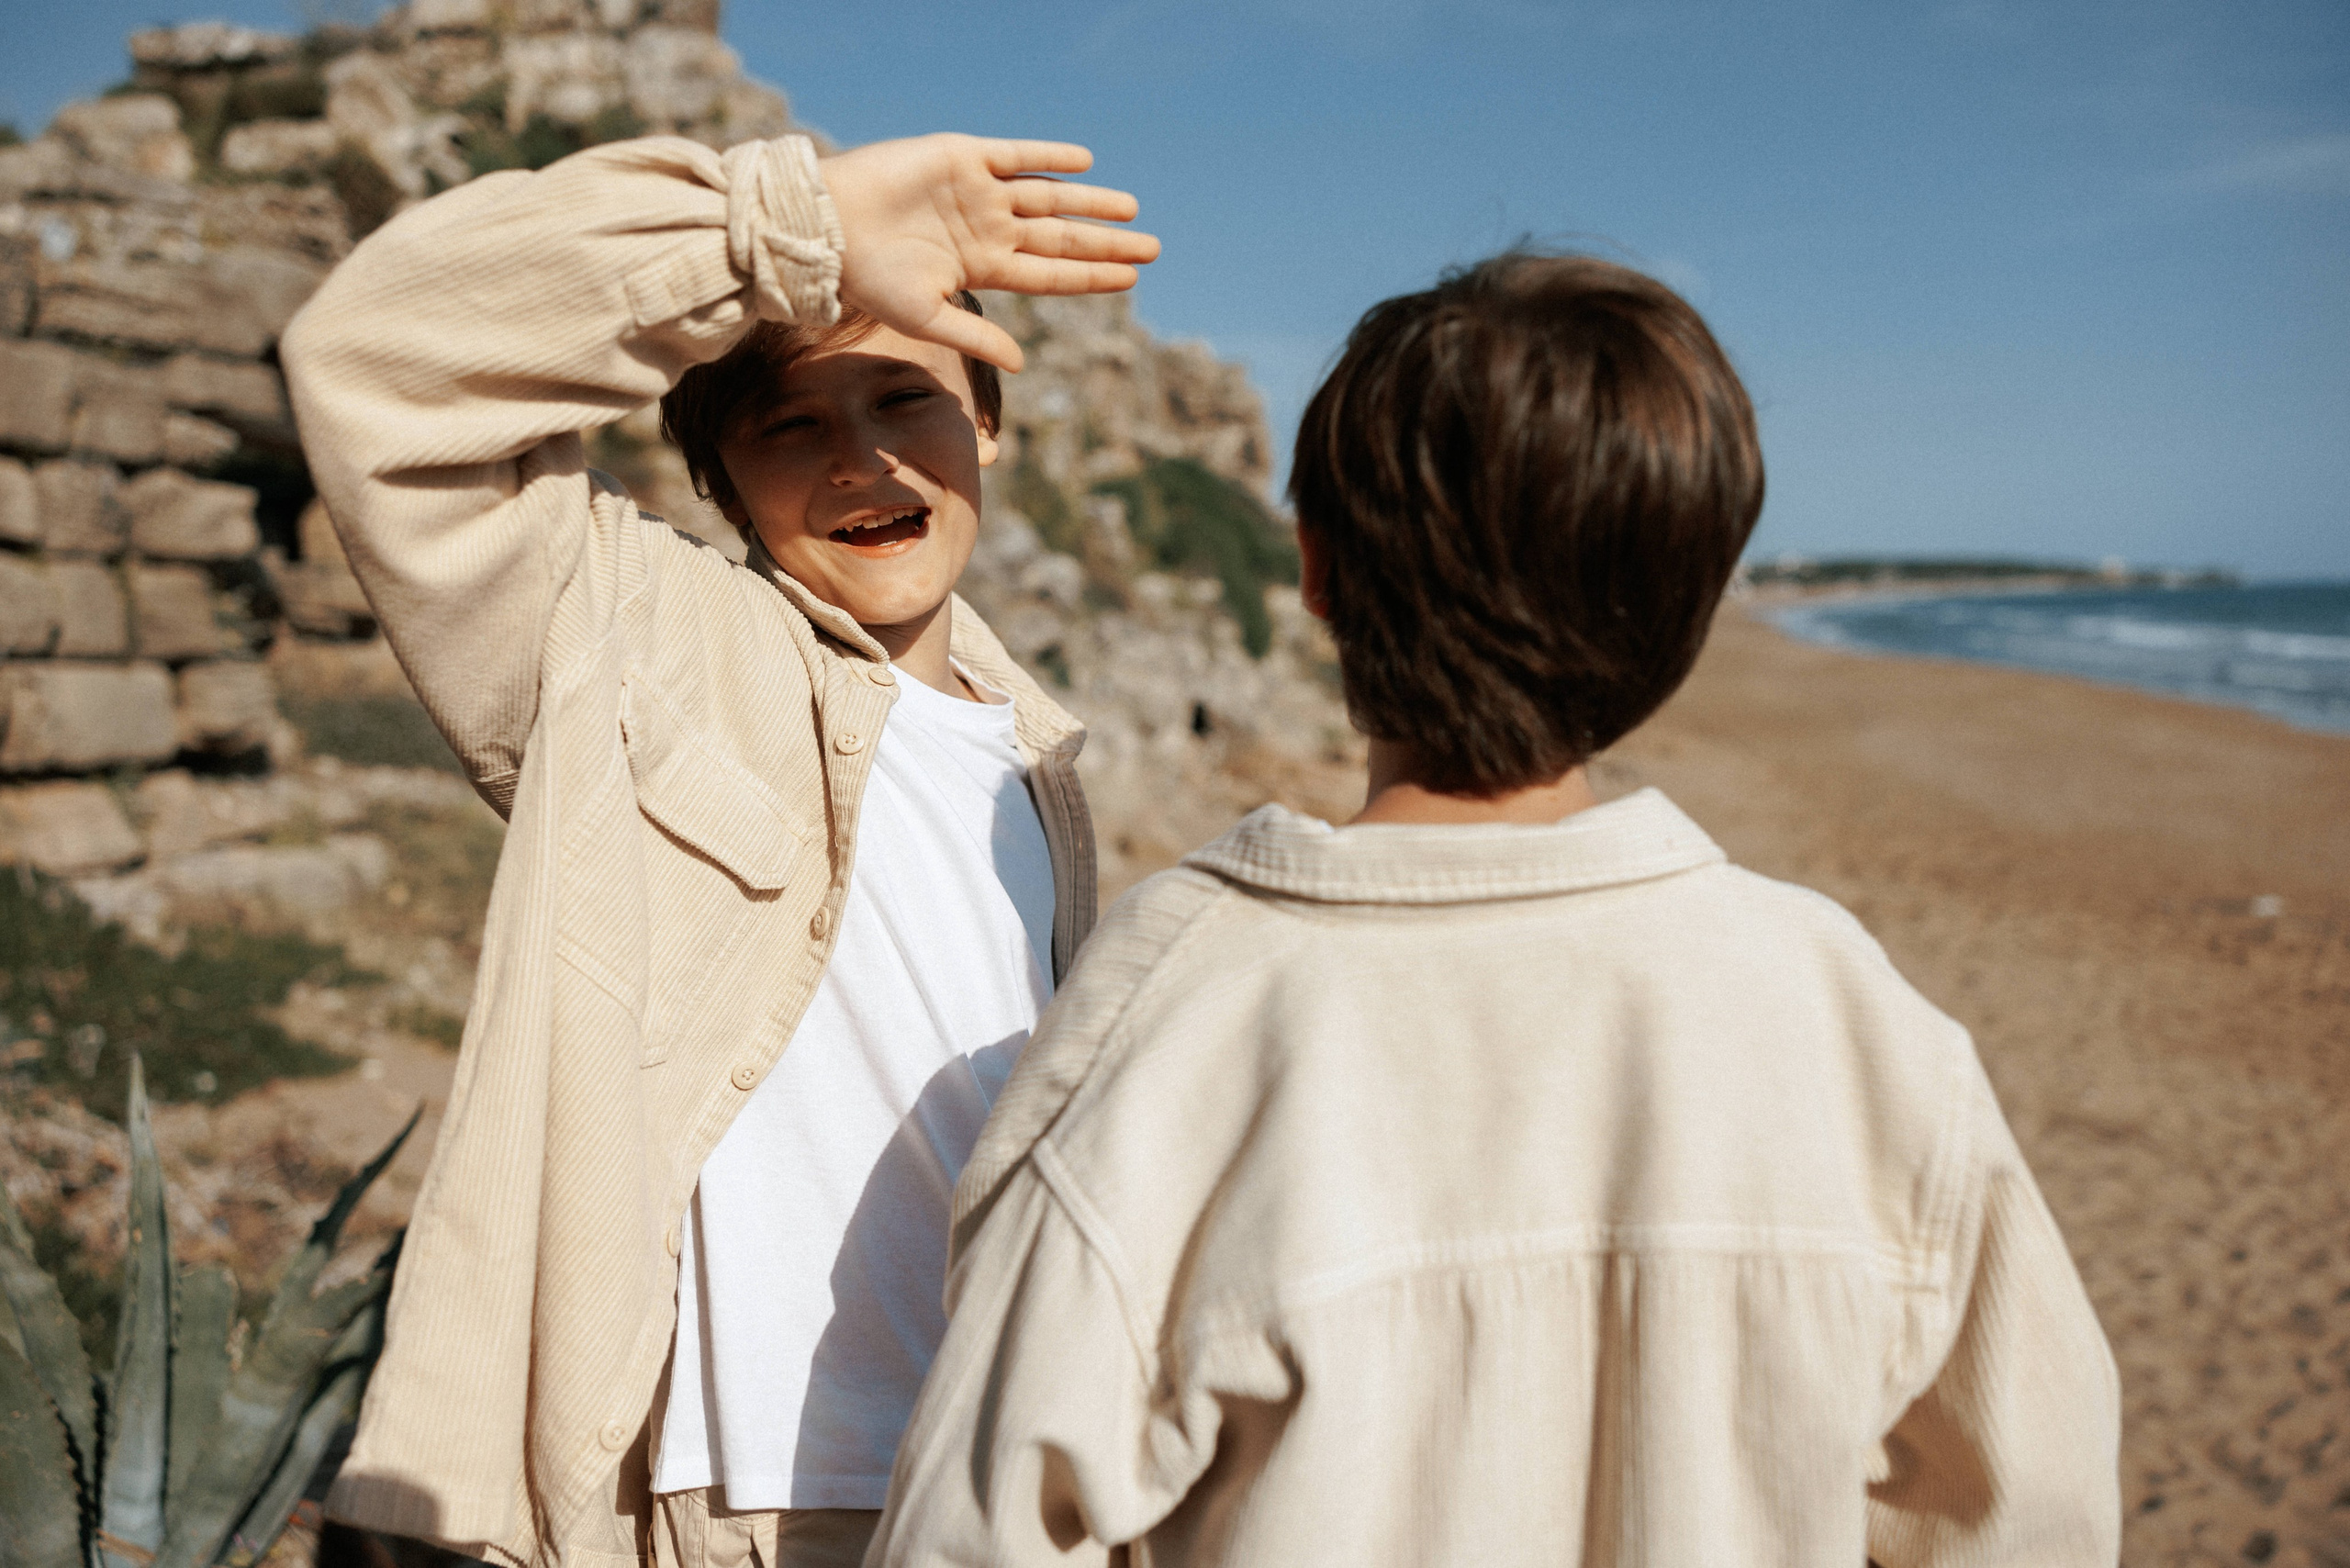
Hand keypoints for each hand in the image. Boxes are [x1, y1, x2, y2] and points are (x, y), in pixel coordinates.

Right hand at [819, 135, 1159, 372]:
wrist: (827, 227)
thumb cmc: (867, 278)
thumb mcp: (925, 318)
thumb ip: (975, 336)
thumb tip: (1021, 365)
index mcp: (983, 268)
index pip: (1051, 275)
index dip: (1091, 278)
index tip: (1131, 280)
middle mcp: (988, 230)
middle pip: (1060, 237)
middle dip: (1106, 243)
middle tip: (1153, 248)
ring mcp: (978, 193)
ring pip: (1049, 197)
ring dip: (1090, 202)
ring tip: (1131, 209)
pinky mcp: (962, 157)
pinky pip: (1015, 155)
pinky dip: (1049, 157)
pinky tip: (1084, 163)